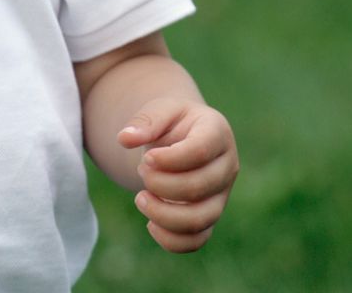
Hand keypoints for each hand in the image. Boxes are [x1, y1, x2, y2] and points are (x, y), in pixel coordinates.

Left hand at [117, 99, 238, 252]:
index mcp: (217, 132)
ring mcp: (221, 195)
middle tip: (141, 170)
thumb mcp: (159, 109)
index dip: (169, 159)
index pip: (200, 151)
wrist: (181, 137)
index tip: (147, 157)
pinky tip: (150, 224)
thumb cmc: (172, 121)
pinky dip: (171, 240)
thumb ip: (144, 121)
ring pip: (199, 220)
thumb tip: (124, 138)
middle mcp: (226, 166)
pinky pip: (196, 240)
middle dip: (160, 184)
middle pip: (198, 187)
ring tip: (140, 198)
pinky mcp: (210, 217)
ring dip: (163, 214)